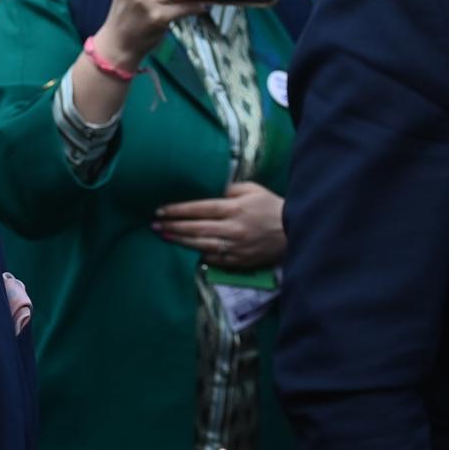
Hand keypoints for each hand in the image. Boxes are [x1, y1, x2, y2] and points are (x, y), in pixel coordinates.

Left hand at [154, 182, 285, 269]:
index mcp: (234, 208)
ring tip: (164, 236)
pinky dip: (200, 254)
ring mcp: (235, 246)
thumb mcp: (252, 189)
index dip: (178, 210)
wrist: (293, 230)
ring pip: (201, 245)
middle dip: (173, 226)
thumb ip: (229, 189)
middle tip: (155, 225)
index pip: (199, 209)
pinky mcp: (239, 260)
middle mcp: (232, 228)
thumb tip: (209, 191)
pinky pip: (214, 259)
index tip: (161, 210)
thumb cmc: (270, 205)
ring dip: (180, 241)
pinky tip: (187, 250)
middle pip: (195, 228)